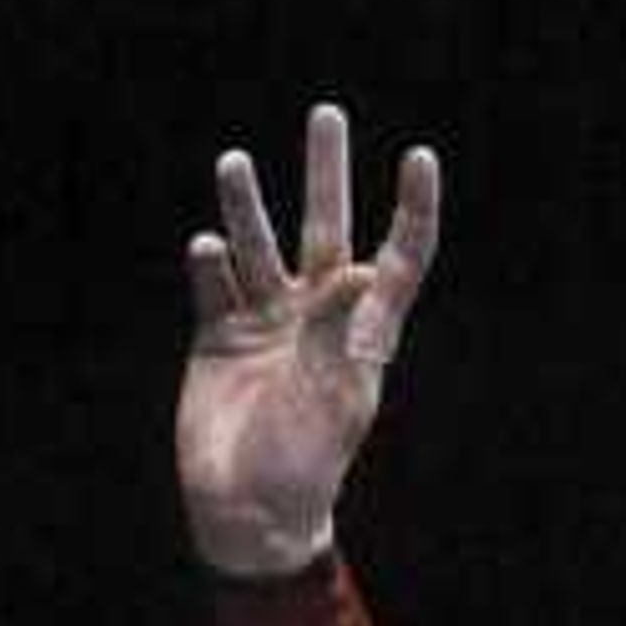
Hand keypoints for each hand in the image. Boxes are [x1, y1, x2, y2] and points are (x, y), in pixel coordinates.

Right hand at [177, 102, 440, 580]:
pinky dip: (208, 264)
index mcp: (360, 334)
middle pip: (325, 231)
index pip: (398, 259)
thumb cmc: (303, 466)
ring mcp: (266, 325)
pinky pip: (214, 285)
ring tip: (234, 162)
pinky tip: (205, 249)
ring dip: (246, 206)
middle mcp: (316, 319)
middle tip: (327, 114)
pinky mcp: (217, 338)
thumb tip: (366, 266)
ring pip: (258, 247)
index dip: (411, 210)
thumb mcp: (331, 396)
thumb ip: (341, 329)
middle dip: (326, 175)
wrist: (246, 511)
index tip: (419, 157)